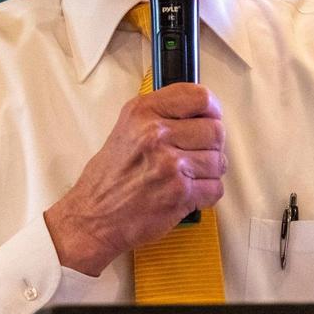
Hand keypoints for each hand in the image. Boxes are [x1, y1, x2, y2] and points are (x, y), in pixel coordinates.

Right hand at [43, 82, 225, 275]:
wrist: (94, 216)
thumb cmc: (109, 178)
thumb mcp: (126, 128)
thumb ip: (161, 115)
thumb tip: (201, 113)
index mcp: (142, 112)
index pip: (199, 97)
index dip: (211, 110)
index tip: (210, 118)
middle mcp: (155, 134)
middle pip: (215, 130)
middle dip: (211, 145)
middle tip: (195, 153)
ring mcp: (169, 164)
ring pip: (219, 160)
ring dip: (208, 172)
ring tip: (186, 176)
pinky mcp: (180, 193)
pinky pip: (216, 188)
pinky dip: (206, 193)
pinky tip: (186, 192)